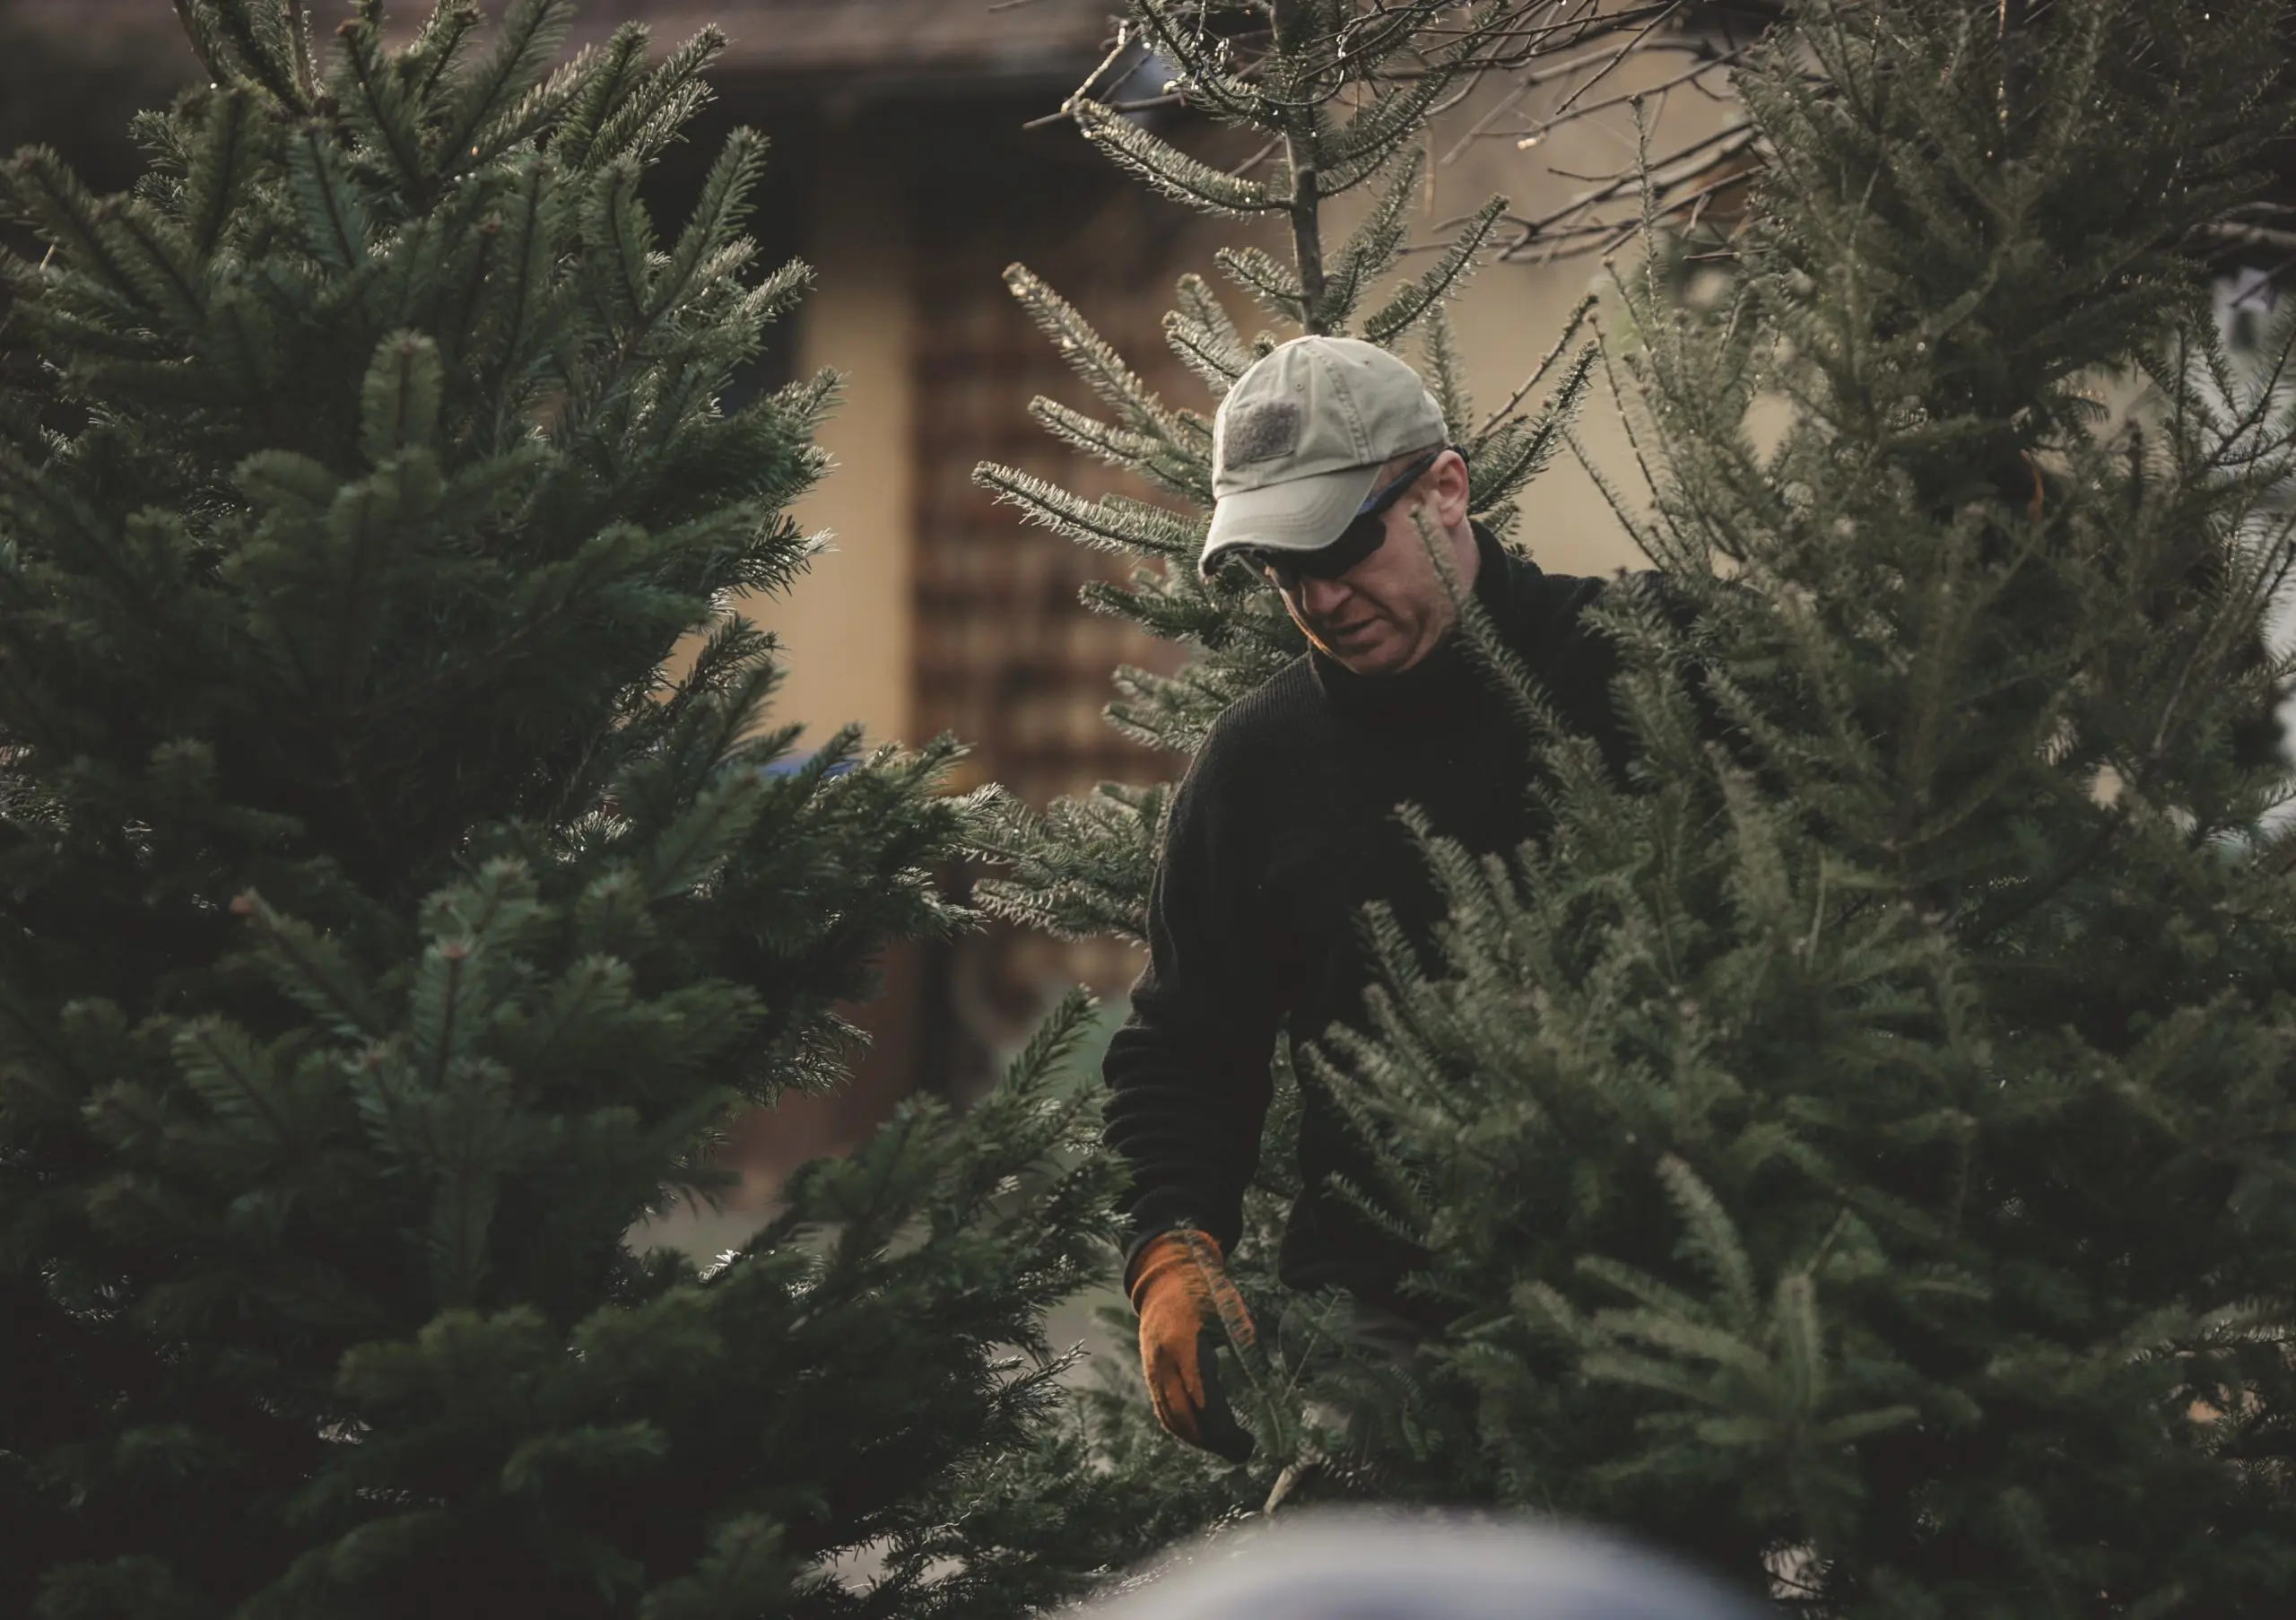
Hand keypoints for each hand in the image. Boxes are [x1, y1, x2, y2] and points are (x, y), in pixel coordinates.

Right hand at [1128, 1228, 1257, 1461]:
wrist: (1166, 1278)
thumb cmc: (1207, 1292)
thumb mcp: (1233, 1313)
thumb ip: (1249, 1348)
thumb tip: (1269, 1388)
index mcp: (1185, 1343)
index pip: (1203, 1400)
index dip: (1224, 1429)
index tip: (1248, 1442)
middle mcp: (1163, 1361)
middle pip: (1185, 1417)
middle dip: (1214, 1442)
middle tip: (1243, 1452)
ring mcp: (1152, 1369)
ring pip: (1171, 1418)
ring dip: (1198, 1440)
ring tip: (1227, 1448)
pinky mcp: (1150, 1373)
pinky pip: (1163, 1409)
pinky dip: (1182, 1428)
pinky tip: (1203, 1436)